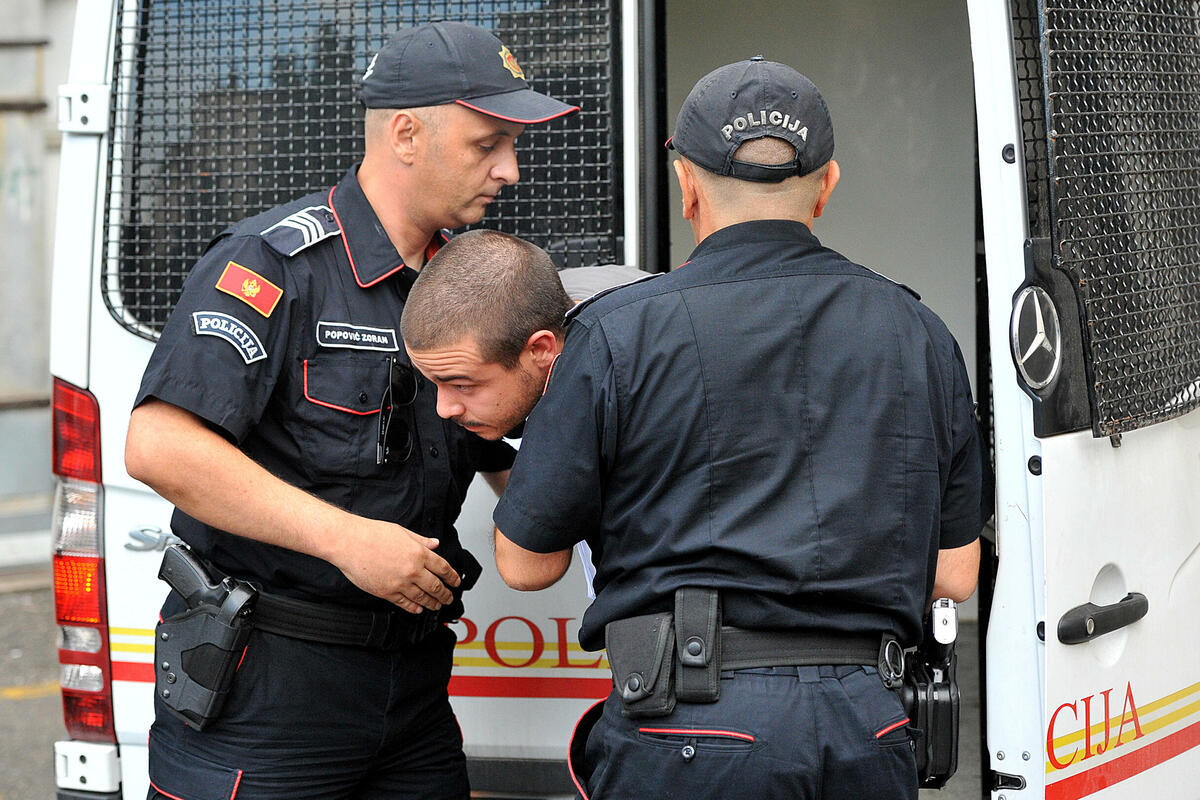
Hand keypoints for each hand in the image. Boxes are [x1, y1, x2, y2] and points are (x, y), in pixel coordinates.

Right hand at [333, 519, 461, 613]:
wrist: (349, 543)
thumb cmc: (372, 534)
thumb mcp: (402, 532)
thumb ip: (421, 540)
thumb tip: (435, 543)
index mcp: (419, 553)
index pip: (443, 568)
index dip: (452, 577)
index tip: (456, 582)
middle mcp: (413, 570)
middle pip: (435, 586)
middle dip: (445, 594)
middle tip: (449, 598)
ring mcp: (400, 583)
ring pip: (422, 598)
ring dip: (432, 603)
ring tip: (437, 605)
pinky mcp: (386, 593)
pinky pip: (405, 604)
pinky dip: (414, 608)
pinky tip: (418, 609)